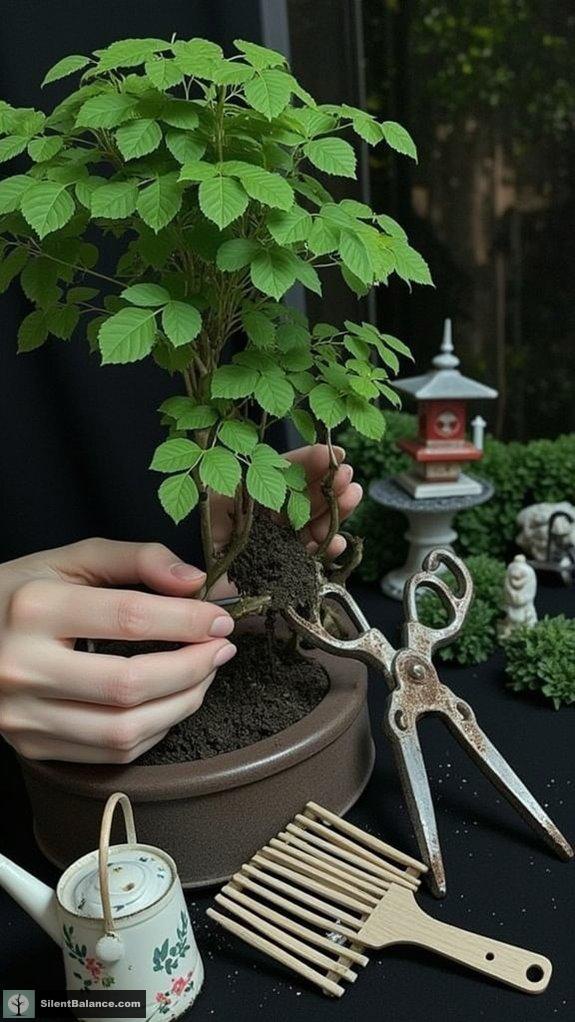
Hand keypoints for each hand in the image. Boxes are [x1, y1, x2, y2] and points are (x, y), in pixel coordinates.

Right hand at [0, 540, 235, 763]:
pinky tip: (171, 702)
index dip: (188, 620)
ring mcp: (22, 716)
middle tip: (221, 648)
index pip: (129, 618)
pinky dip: (156, 730)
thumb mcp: (71, 560)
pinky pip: (112, 754)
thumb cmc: (24, 594)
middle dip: (192, 667)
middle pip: (130, 684)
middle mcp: (21, 667)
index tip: (220, 619)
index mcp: (32, 608)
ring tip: (203, 674)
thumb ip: (137, 559)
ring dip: (182, 704)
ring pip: (124, 730)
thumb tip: (197, 582)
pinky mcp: (32, 748)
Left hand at [211, 443, 361, 558]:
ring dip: (335, 512)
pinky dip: (326, 550)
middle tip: (348, 475)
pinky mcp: (283, 571)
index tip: (333, 452)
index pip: (284, 471)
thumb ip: (233, 481)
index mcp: (249, 494)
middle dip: (329, 485)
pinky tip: (337, 541)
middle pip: (305, 497)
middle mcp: (267, 517)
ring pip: (313, 525)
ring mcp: (278, 544)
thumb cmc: (196, 543)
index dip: (309, 461)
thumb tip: (253, 458)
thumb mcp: (212, 502)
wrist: (188, 595)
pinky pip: (309, 558)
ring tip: (352, 498)